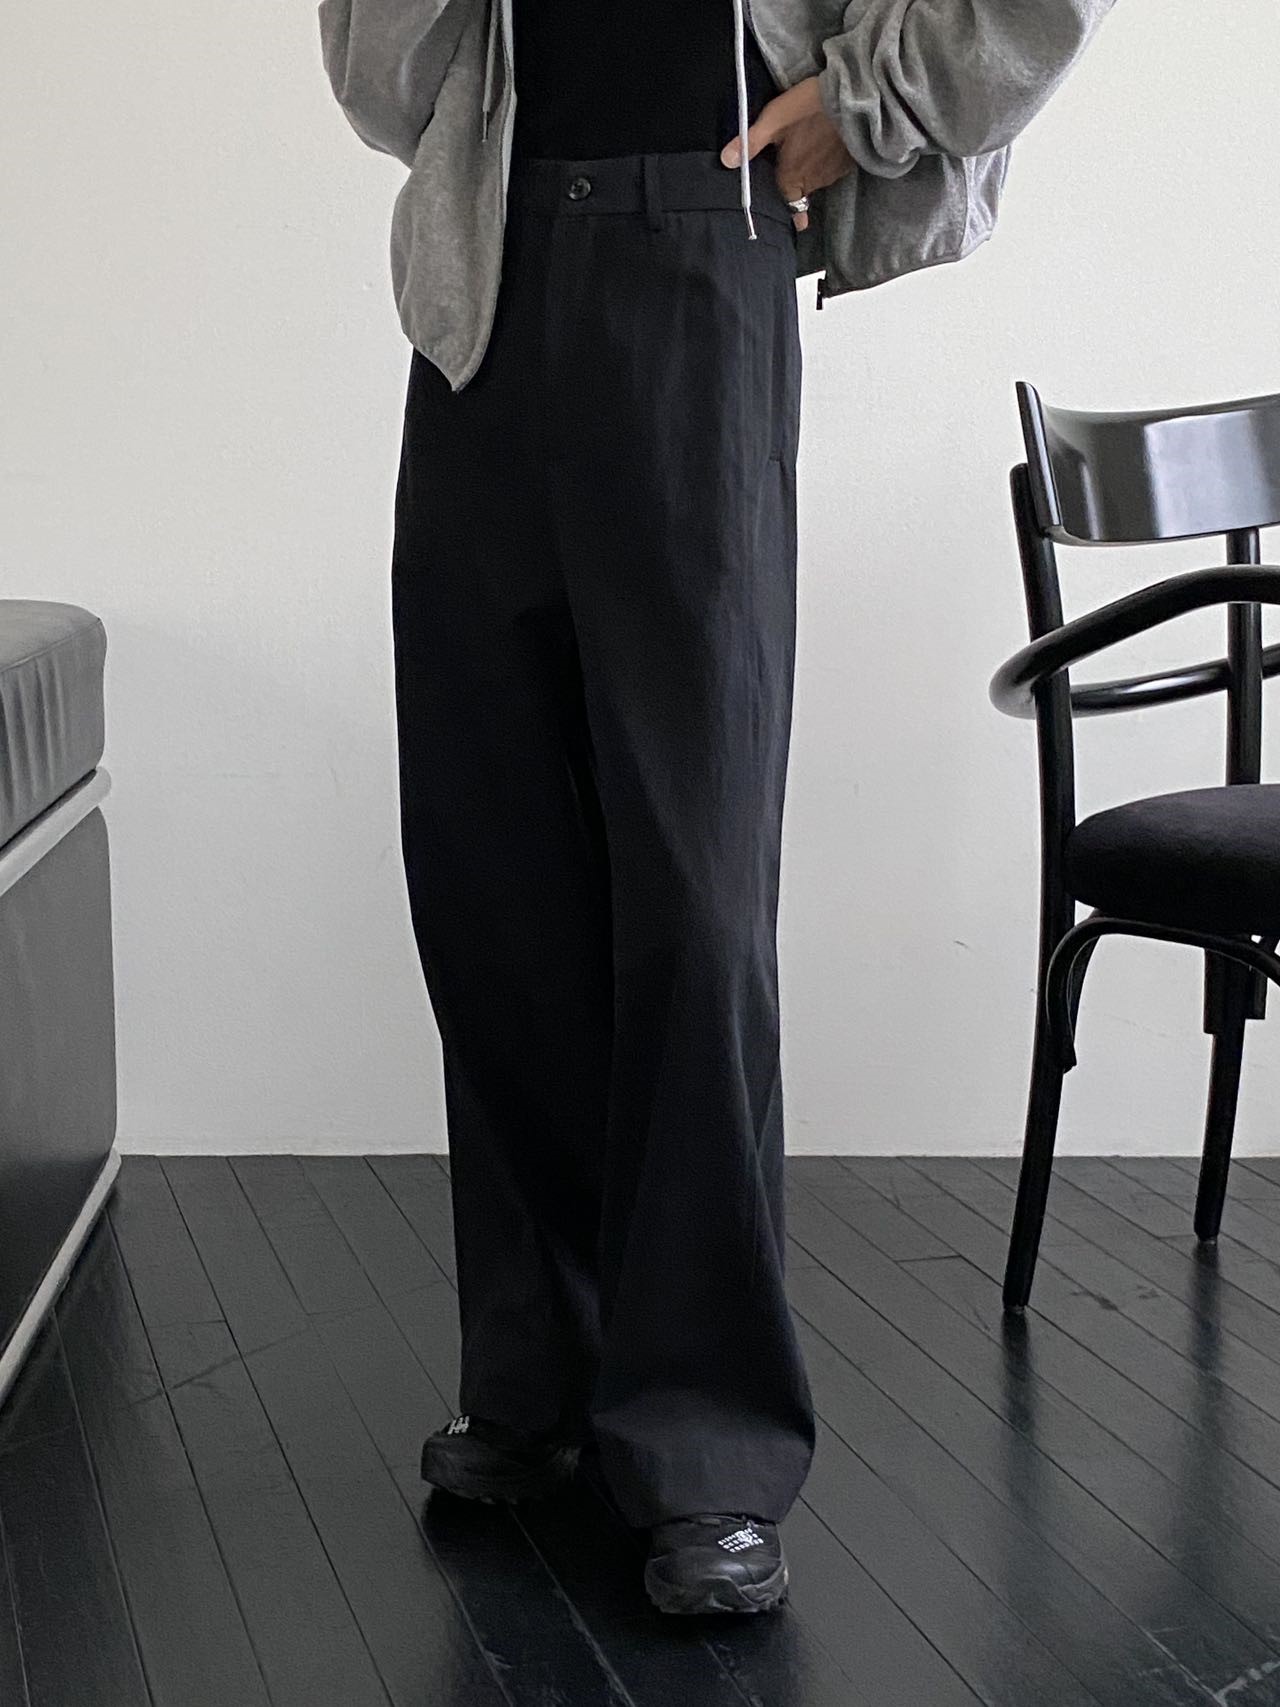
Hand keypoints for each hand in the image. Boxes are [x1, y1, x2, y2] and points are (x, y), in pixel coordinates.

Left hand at [720, 76, 854, 230]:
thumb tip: (725, 162)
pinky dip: (829, 159)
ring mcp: (834, 172)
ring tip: (811, 148)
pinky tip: (828, 142)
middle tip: (795, 166)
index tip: (796, 225)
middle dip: (798, 182)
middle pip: (802, 188)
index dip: (790, 213)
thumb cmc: (810, 107)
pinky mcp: (850, 161)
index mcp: (792, 177)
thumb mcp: (774, 119)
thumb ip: (750, 143)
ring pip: (818, 177)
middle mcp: (814, 181)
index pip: (788, 204)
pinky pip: (834, 167)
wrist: (856, 98)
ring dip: (813, 168)